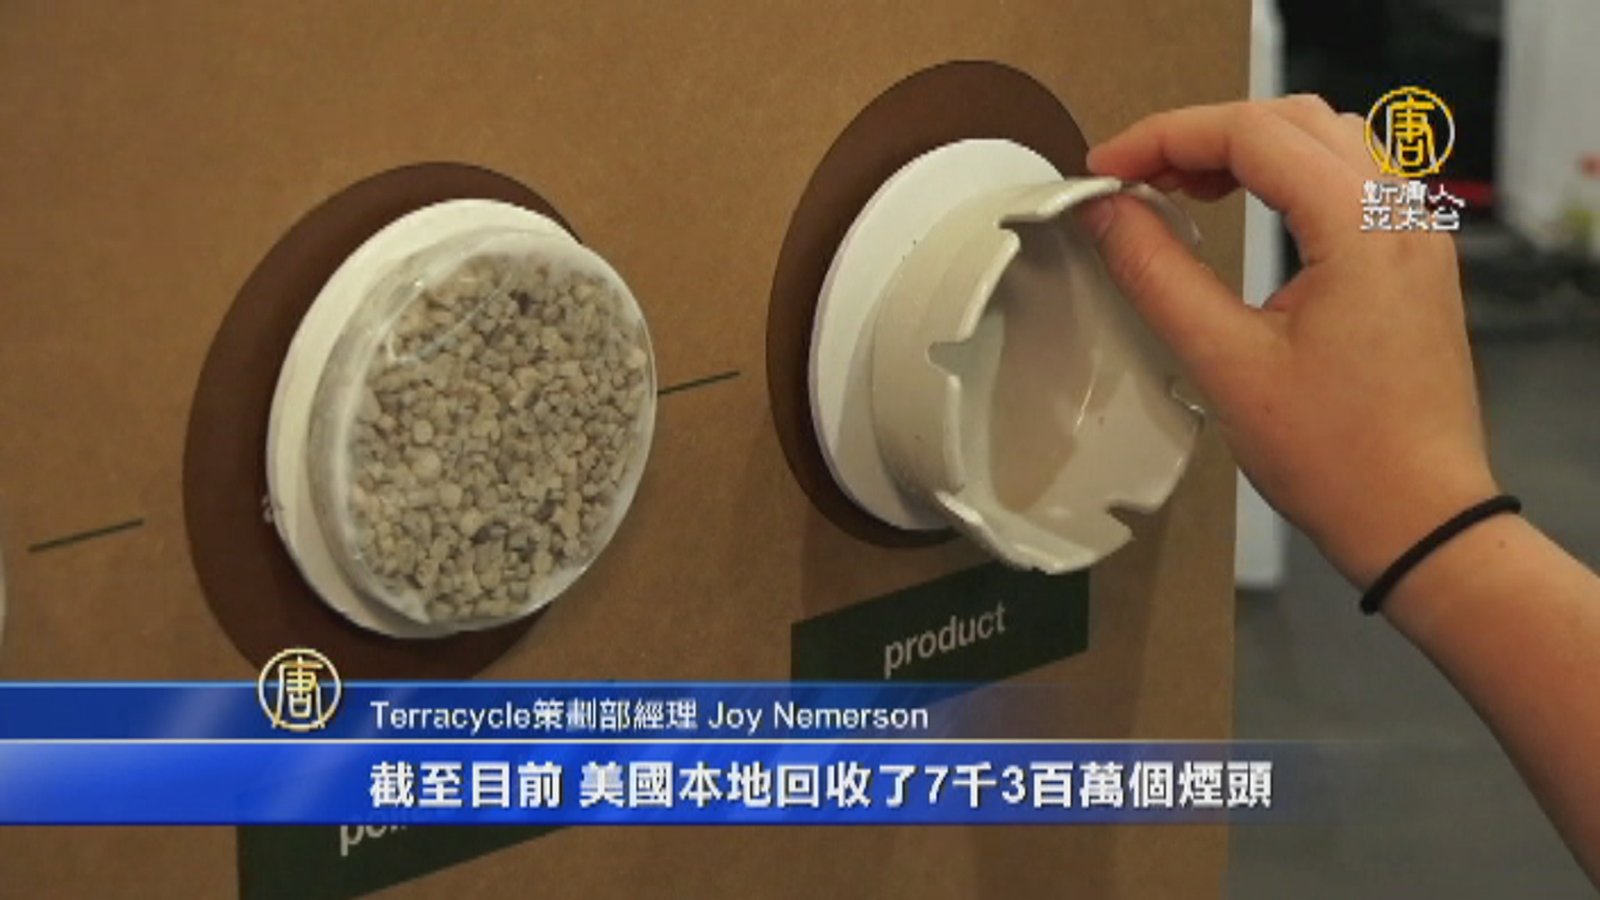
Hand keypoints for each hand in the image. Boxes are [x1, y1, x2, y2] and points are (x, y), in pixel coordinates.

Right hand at [1080, 95, 1497, 585]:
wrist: (1418, 520)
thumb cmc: (1341, 459)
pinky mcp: (1411, 263)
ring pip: (1323, 140)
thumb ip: (1159, 274)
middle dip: (1200, 135)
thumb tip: (1110, 215)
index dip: (1164, 139)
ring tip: (1175, 189)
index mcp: (1361, 226)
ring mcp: (1413, 236)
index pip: (1251, 134)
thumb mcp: (1225, 363)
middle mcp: (1399, 215)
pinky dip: (1284, 176)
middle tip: (1131, 177)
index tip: (1105, 171)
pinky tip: (1240, 211)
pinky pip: (1348, 181)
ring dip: (1244, 149)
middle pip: (1289, 120)